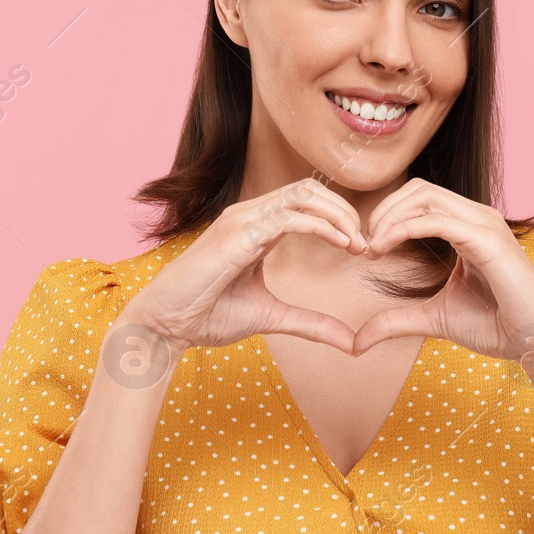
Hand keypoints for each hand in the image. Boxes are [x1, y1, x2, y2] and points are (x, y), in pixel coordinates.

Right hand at [118, 178, 367, 362]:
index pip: (306, 201)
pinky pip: (288, 217)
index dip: (339, 218)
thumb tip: (352, 343)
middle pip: (309, 190)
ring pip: (302, 196)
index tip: (361, 248)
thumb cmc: (207, 315)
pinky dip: (321, 226)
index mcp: (256, 227)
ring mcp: (242, 220)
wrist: (166, 326)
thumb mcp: (272, 317)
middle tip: (367, 244)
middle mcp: (249, 215)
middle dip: (345, 211)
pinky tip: (341, 243)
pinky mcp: (237, 235)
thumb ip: (311, 323)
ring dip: (338, 216)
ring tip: (357, 243)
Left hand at [353, 179, 533, 385]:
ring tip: (374, 248)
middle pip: (418, 188)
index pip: (419, 199)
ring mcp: (485, 225)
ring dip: (389, 217)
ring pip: (424, 195)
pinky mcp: (487, 240)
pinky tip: (385, 248)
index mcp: (469, 226)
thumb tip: (356, 344)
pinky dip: (403, 228)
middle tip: (366, 246)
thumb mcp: (433, 320)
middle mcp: (478, 217)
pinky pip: (437, 220)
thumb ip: (395, 322)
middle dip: (383, 211)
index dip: (387, 216)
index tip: (368, 250)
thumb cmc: (495, 327)